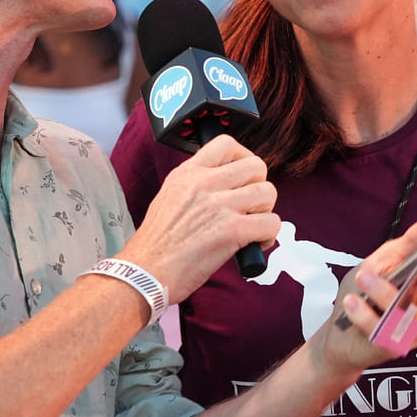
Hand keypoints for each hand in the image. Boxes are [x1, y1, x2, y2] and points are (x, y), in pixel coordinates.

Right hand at [119, 134, 279, 305]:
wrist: (145, 272)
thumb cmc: (155, 245)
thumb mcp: (169, 198)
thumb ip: (196, 186)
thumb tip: (225, 187)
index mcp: (187, 173)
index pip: (226, 143)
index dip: (243, 158)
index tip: (242, 176)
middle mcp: (204, 183)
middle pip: (256, 165)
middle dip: (259, 186)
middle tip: (250, 205)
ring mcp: (219, 205)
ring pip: (268, 192)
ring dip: (266, 211)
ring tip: (253, 225)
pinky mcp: (232, 230)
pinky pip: (271, 223)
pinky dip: (268, 235)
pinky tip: (254, 244)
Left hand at [312, 211, 416, 372]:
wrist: (339, 338)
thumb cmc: (364, 295)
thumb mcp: (379, 264)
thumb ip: (402, 249)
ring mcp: (412, 331)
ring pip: (410, 310)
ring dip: (383, 291)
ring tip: (363, 276)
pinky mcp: (392, 346)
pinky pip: (381, 328)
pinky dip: (362, 313)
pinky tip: (351, 302)